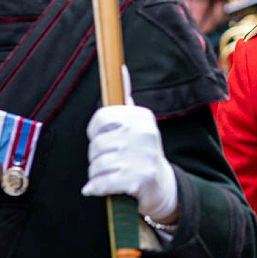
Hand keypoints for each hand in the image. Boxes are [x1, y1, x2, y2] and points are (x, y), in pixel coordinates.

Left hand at [83, 105, 178, 222]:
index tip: (99, 137)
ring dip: (95, 174)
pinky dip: (96, 188)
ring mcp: (144, 156)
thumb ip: (125, 96)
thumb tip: (120, 69)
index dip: (94, 131)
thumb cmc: (141, 151)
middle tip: (106, 162)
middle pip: (97, 143)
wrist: (161, 185)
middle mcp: (144, 134)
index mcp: (142, 116)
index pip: (102, 117)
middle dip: (95, 157)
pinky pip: (103, 182)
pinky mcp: (140, 179)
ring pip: (98, 164)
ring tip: (105, 175)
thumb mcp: (137, 122)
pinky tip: (97, 187)